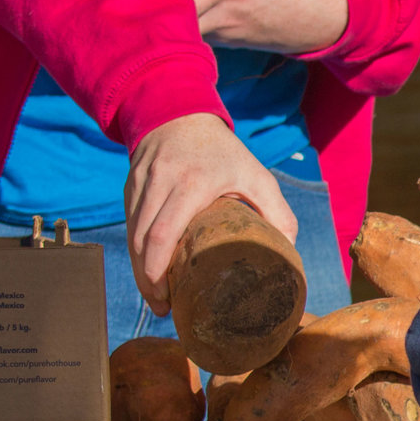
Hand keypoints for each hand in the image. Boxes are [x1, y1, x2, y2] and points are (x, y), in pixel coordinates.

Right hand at [126, 114, 298, 313]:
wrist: (179, 112)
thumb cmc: (225, 152)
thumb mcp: (257, 175)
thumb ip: (278, 212)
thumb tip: (290, 254)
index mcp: (193, 182)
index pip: (165, 232)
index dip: (158, 268)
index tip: (167, 296)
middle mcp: (161, 182)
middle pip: (142, 241)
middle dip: (147, 280)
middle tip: (163, 308)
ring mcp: (140, 183)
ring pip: (132, 235)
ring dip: (139, 270)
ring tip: (157, 298)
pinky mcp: (129, 186)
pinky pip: (129, 225)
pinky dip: (136, 251)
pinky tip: (148, 272)